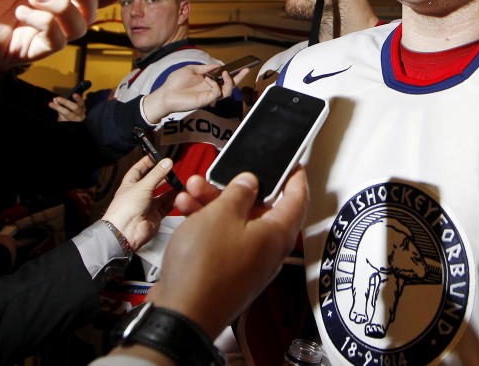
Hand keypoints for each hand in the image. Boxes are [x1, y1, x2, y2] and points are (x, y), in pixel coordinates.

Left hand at [49, 93, 85, 121]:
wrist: (72, 123)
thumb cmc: (72, 115)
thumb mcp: (70, 109)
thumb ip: (63, 104)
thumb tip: (55, 99)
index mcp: (81, 109)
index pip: (81, 103)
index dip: (78, 98)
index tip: (74, 94)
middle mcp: (80, 115)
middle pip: (75, 107)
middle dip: (66, 102)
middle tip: (58, 98)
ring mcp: (75, 120)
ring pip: (67, 113)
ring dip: (58, 107)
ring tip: (51, 104)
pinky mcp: (69, 123)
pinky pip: (62, 118)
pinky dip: (58, 114)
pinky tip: (54, 110)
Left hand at [102, 156, 177, 249]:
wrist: (125, 231)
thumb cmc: (124, 210)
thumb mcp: (142, 186)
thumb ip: (157, 174)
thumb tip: (166, 162)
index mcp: (129, 185)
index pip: (138, 170)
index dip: (146, 162)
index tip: (156, 156)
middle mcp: (138, 195)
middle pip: (153, 181)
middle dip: (162, 175)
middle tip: (172, 169)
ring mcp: (147, 205)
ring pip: (162, 194)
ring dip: (171, 188)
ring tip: (179, 182)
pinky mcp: (155, 215)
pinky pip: (167, 205)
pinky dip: (174, 200)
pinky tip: (180, 195)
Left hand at [141, 63, 247, 123]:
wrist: (165, 94)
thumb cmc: (175, 82)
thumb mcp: (191, 69)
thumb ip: (205, 68)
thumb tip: (217, 65)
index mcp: (207, 81)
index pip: (223, 77)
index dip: (232, 72)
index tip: (240, 66)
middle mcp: (210, 88)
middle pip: (230, 85)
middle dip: (239, 78)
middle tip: (246, 70)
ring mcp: (209, 95)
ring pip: (227, 91)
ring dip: (229, 82)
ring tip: (226, 73)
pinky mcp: (206, 100)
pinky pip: (217, 92)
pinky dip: (216, 85)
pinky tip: (209, 80)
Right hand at [147, 168, 308, 338]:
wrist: (181, 314)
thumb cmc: (205, 270)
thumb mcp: (221, 215)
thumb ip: (239, 192)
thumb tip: (250, 182)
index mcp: (278, 234)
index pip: (297, 198)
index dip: (294, 177)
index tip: (291, 164)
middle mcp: (268, 250)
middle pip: (261, 209)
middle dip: (237, 188)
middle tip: (221, 174)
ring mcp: (248, 263)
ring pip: (238, 222)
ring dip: (216, 202)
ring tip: (193, 189)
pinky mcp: (227, 272)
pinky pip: (223, 239)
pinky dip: (208, 223)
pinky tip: (188, 210)